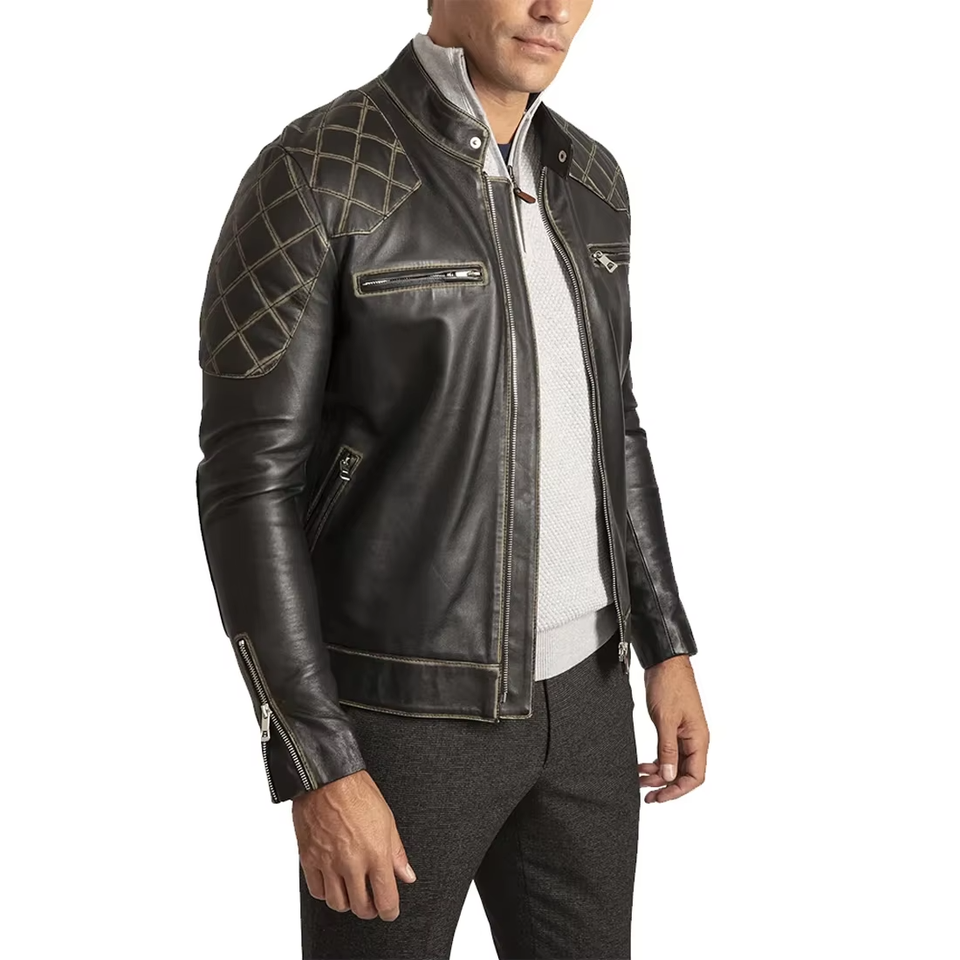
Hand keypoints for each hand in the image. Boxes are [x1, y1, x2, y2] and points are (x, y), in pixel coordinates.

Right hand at [293, 769, 416, 920]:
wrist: (327, 778)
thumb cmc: (358, 793)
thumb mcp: (388, 820)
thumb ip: (397, 853)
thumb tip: (407, 876)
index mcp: (376, 853)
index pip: (386, 899)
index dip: (390, 911)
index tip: (390, 910)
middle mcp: (352, 863)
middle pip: (361, 907)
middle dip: (369, 909)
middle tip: (372, 902)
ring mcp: (328, 863)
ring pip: (337, 904)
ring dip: (347, 902)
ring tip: (352, 891)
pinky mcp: (309, 858)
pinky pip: (317, 891)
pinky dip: (326, 892)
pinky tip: (333, 881)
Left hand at [638, 654, 708, 801]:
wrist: (665, 663)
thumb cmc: (670, 686)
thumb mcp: (665, 720)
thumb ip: (666, 750)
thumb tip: (667, 777)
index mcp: (698, 739)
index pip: (695, 776)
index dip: (678, 790)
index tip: (660, 797)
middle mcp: (694, 740)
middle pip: (684, 773)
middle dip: (665, 785)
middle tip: (646, 794)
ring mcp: (684, 734)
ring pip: (674, 764)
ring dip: (659, 774)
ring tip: (640, 780)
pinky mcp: (674, 728)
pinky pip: (668, 752)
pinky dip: (657, 761)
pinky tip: (643, 765)